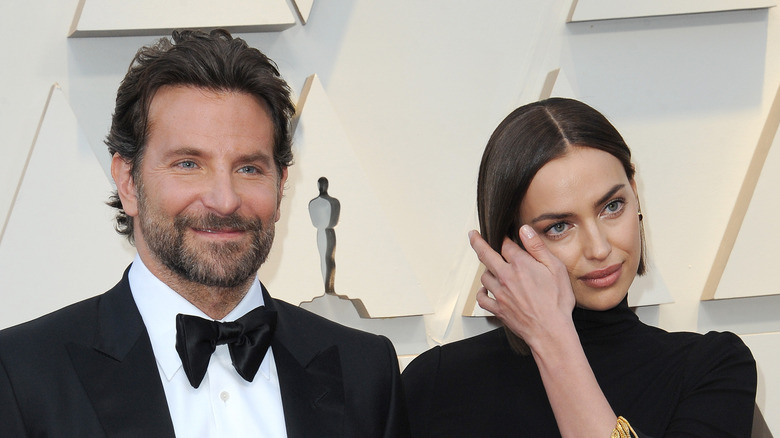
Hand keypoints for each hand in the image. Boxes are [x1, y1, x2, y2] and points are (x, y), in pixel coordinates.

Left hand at [469, 225, 575, 346]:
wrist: (550, 332)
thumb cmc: (557, 302)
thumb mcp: (555, 268)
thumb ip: (537, 247)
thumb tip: (524, 230)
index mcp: (520, 265)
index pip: (505, 244)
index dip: (504, 238)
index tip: (504, 235)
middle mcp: (505, 277)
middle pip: (485, 255)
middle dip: (477, 242)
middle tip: (473, 235)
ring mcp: (499, 294)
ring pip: (484, 276)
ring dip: (487, 270)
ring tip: (493, 269)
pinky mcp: (497, 309)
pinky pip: (481, 298)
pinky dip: (482, 292)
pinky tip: (486, 290)